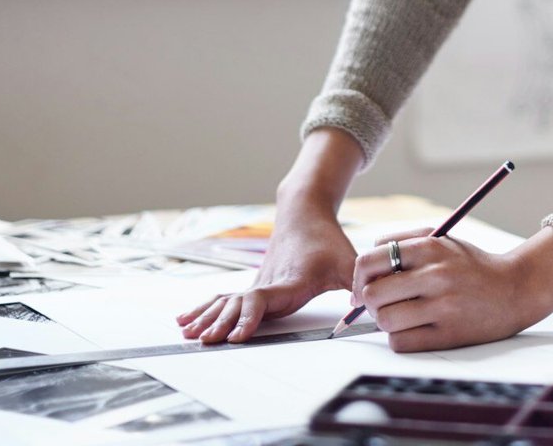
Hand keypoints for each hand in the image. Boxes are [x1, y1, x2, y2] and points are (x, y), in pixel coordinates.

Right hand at [176, 208, 355, 343]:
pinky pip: (224, 299)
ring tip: (189, 333)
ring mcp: (258, 284)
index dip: (248, 318)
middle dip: (221, 323)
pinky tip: (186, 320)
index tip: (237, 335)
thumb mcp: (348, 260)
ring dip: (207, 317)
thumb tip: (367, 305)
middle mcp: (268, 283)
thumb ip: (358, 282)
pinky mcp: (254, 286)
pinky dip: (204, 309)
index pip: (263, 300)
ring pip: (226, 302)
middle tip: (206, 340)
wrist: (304, 212)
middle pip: (238, 304)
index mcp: (290, 281)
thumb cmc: (327, 239)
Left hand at [351, 225, 552, 352]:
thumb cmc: (472, 265)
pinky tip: (413, 330)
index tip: (362, 287)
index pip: (370, 261)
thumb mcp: (442, 240)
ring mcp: (443, 307)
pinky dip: (399, 338)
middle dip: (369, 302)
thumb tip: (365, 266)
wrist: (516, 289)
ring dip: (385, 321)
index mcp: (430, 248)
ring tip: (399, 316)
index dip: (358, 277)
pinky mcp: (449, 335)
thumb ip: (403, 243)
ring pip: (385, 321)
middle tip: (380, 304)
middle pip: (373, 294)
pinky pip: (402, 343)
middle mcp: (436, 276)